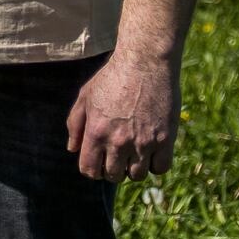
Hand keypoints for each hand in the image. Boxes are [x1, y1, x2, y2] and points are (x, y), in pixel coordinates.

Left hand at [67, 49, 179, 180]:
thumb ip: (75, 125)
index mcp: (96, 132)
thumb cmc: (112, 78)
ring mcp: (143, 142)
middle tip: (117, 156)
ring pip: (137, 176)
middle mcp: (118, 141)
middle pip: (113, 176)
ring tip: (135, 152)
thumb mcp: (85, 97)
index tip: (98, 162)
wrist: (145, 63)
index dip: (92, 170)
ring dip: (134, 168)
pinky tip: (152, 151)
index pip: (89, 170)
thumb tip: (73, 149)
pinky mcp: (165, 139)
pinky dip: (155, 164)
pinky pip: (160, 168)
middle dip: (113, 169)